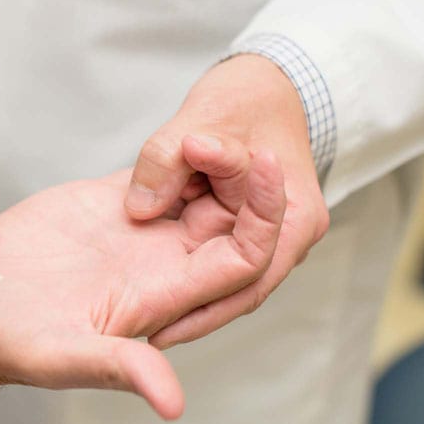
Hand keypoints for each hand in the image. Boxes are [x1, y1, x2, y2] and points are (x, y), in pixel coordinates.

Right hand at [0, 153, 286, 419]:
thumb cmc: (1, 343)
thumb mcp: (59, 355)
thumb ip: (117, 366)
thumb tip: (172, 403)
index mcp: (160, 297)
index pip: (241, 258)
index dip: (264, 215)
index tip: (264, 168)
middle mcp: (157, 265)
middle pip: (233, 219)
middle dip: (245, 177)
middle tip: (225, 134)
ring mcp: (131, 234)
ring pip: (200, 192)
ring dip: (211, 160)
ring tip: (201, 127)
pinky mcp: (101, 207)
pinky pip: (156, 176)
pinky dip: (171, 154)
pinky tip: (175, 132)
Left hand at [124, 54, 330, 346]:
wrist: (267, 81)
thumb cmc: (246, 96)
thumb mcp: (203, 118)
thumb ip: (167, 158)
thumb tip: (139, 208)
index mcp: (294, 220)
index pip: (246, 279)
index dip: (202, 311)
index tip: (157, 329)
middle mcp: (286, 237)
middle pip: (234, 290)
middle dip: (186, 314)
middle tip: (133, 341)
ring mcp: (266, 235)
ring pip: (220, 278)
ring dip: (183, 297)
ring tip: (129, 326)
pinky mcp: (240, 228)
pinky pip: (210, 256)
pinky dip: (181, 268)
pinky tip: (139, 286)